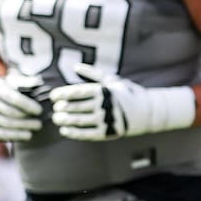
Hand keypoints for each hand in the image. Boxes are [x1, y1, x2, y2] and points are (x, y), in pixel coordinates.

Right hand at [0, 72, 44, 141]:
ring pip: (3, 123)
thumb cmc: (6, 88)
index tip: (40, 111)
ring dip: (21, 128)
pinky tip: (27, 136)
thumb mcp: (14, 82)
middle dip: (25, 120)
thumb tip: (38, 82)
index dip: (27, 105)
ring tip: (35, 130)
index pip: (13, 98)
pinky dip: (13, 136)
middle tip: (40, 124)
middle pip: (9, 112)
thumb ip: (26, 82)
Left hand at [49, 63, 195, 140]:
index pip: (78, 92)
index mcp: (104, 91)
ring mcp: (106, 120)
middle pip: (76, 107)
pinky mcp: (108, 133)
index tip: (53, 96)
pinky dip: (73, 133)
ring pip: (79, 121)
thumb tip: (75, 66)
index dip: (62, 94)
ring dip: (65, 120)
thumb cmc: (128, 93)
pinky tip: (65, 131)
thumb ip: (93, 73)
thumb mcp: (113, 80)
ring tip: (57, 119)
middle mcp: (104, 105)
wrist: (148, 112)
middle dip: (62, 108)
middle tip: (56, 108)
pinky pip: (86, 134)